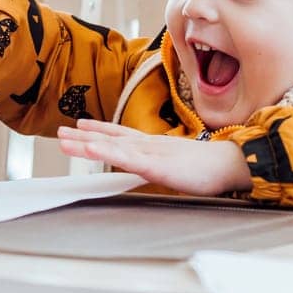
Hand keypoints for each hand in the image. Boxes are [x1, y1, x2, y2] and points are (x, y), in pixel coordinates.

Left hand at [56, 120, 251, 195]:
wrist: (232, 164)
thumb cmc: (210, 168)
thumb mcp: (180, 165)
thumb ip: (164, 164)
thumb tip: (156, 169)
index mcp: (154, 145)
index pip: (122, 133)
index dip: (100, 128)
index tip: (81, 124)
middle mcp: (148, 145)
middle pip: (110, 138)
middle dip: (84, 135)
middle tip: (60, 132)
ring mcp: (151, 153)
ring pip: (113, 146)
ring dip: (87, 142)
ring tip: (65, 139)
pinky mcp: (156, 166)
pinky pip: (126, 158)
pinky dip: (106, 153)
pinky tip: (90, 149)